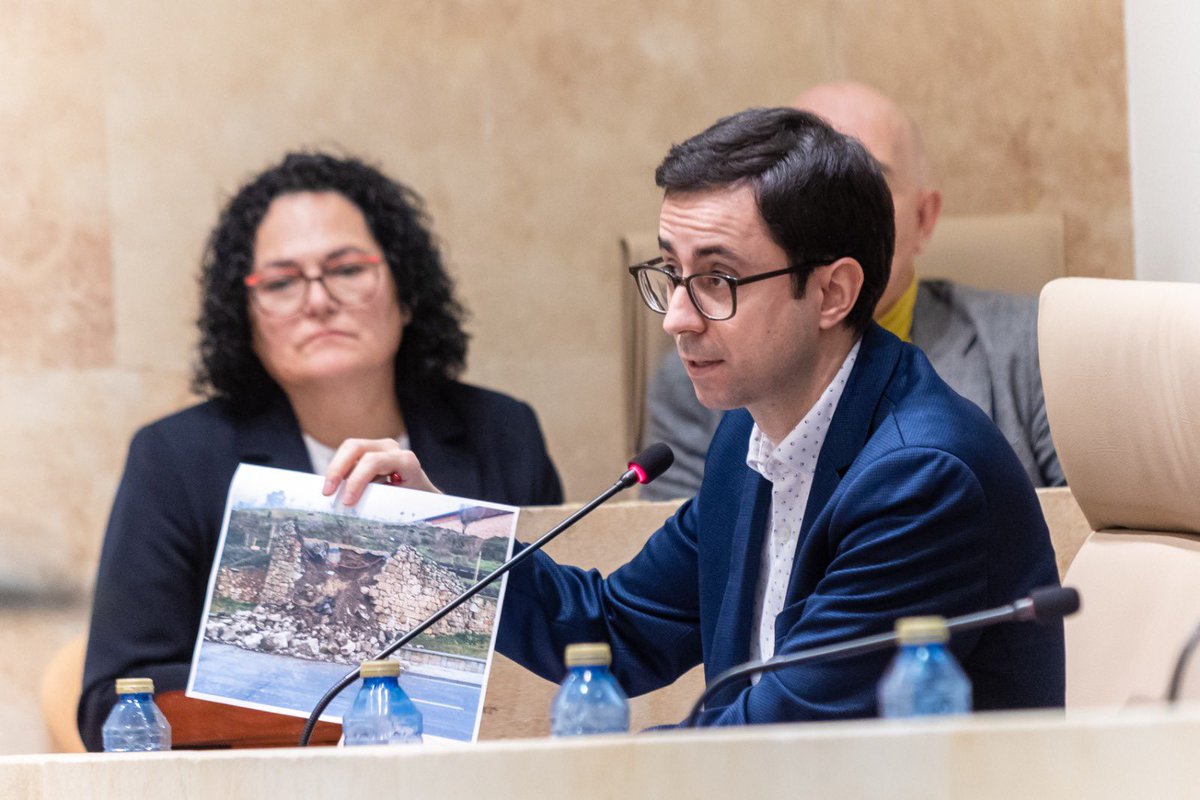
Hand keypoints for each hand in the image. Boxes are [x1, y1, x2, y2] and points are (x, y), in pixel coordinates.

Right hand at [321, 438, 440, 505]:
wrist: (425, 494)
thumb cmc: (416, 502)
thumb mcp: (403, 505)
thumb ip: (383, 504)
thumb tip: (355, 512)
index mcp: (406, 461)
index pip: (375, 462)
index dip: (357, 480)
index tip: (347, 501)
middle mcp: (392, 449)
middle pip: (356, 448)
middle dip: (337, 469)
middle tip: (327, 493)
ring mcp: (380, 447)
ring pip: (348, 449)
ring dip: (334, 470)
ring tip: (329, 492)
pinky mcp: (369, 451)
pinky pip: (348, 456)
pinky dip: (338, 471)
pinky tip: (335, 488)